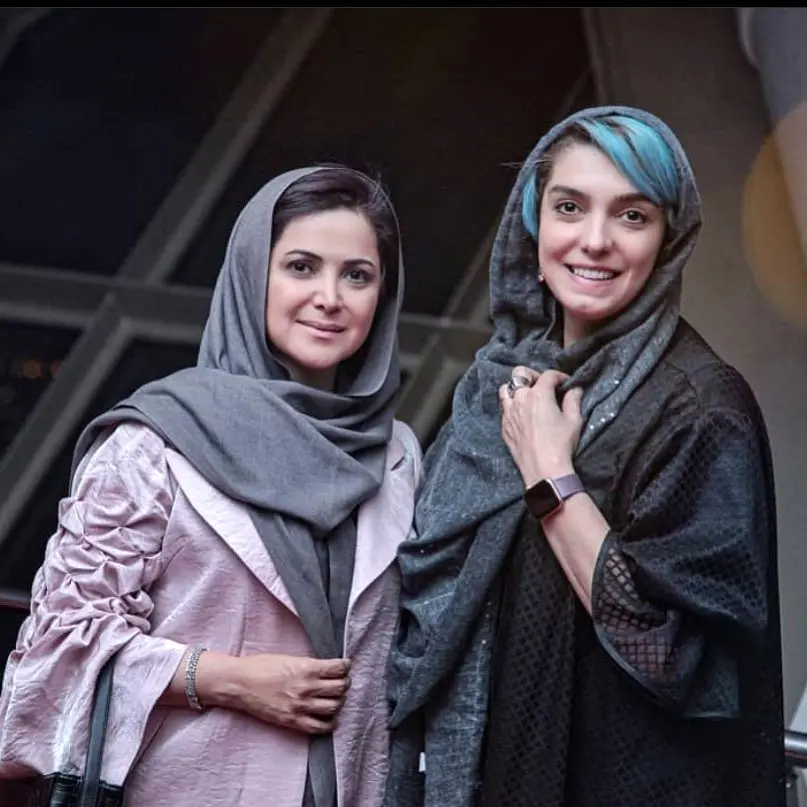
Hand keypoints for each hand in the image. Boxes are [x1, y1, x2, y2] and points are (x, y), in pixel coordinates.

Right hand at [218, 653, 350, 733]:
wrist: (239, 684)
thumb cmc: (261, 666)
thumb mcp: (289, 658)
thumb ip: (309, 664)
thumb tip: (326, 668)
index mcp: (306, 668)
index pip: (338, 668)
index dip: (345, 666)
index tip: (345, 666)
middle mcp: (306, 688)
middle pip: (340, 688)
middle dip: (345, 683)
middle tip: (342, 681)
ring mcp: (300, 706)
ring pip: (334, 707)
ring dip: (339, 701)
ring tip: (335, 698)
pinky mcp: (292, 721)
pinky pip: (319, 727)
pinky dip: (329, 723)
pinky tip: (330, 718)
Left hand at [498, 367, 582, 487]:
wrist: (544, 470)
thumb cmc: (560, 444)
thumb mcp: (574, 420)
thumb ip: (573, 400)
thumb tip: (575, 390)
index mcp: (539, 395)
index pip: (548, 375)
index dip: (559, 376)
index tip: (565, 383)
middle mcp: (520, 399)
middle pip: (520, 374)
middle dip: (533, 376)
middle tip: (543, 386)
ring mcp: (509, 413)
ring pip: (506, 389)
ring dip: (517, 389)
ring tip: (527, 397)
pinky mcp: (504, 426)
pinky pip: (504, 408)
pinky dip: (512, 406)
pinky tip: (522, 414)